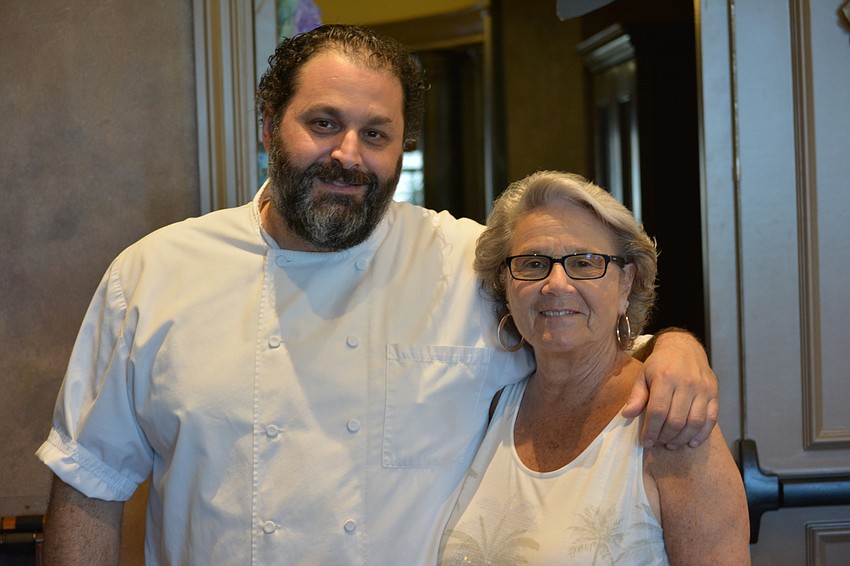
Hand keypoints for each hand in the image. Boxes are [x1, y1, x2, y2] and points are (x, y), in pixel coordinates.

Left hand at [622, 330, 718, 448]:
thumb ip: (636, 396)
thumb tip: (627, 415)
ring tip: (671, 445)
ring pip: (695, 423)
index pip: (658, 411)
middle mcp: (687, 383)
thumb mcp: (643, 375)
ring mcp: (703, 389)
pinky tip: (691, 442)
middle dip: (665, 436)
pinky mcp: (714, 393)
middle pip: (676, 420)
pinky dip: (702, 435)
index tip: (646, 441)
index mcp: (665, 378)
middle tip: (658, 442)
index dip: (651, 430)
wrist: (684, 347)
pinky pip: (711, 419)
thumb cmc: (660, 364)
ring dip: (682, 439)